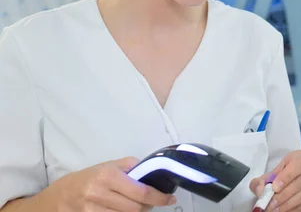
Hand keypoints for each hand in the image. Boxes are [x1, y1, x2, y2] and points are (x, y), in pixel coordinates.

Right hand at [43, 157, 175, 210]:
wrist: (56, 198)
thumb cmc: (86, 179)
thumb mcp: (106, 166)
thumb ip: (129, 166)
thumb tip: (152, 168)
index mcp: (108, 176)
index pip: (141, 192)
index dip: (159, 198)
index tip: (170, 200)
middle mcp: (99, 194)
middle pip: (136, 209)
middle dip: (148, 207)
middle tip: (151, 202)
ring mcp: (92, 211)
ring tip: (137, 206)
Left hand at [250, 151, 300, 211]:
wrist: (286, 185)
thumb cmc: (277, 178)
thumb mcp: (266, 177)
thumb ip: (260, 182)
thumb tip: (260, 190)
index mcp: (299, 157)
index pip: (296, 165)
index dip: (286, 177)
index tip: (274, 188)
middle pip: (299, 182)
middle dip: (283, 195)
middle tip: (270, 204)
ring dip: (288, 204)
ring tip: (275, 210)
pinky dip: (295, 209)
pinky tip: (285, 211)